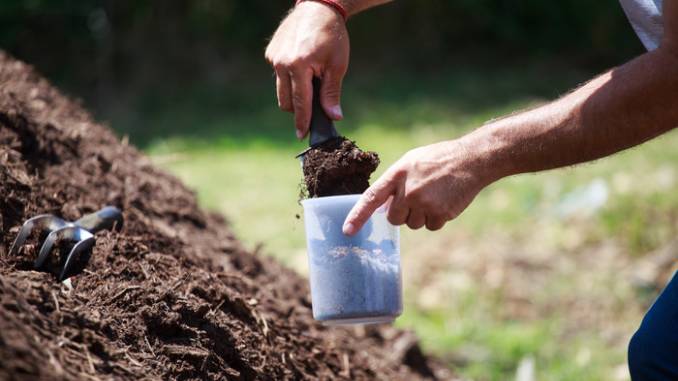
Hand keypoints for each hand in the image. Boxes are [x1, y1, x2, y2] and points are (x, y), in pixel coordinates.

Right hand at [265, 1, 348, 138]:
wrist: (319, 8)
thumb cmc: (332, 36)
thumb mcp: (337, 66)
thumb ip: (332, 93)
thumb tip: (333, 117)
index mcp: (299, 66)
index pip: (300, 102)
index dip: (302, 121)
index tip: (301, 135)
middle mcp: (281, 63)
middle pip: (286, 101)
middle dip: (299, 108)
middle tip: (315, 106)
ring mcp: (274, 57)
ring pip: (281, 90)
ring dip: (294, 94)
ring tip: (311, 83)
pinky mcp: (271, 53)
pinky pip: (279, 75)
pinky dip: (290, 78)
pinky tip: (303, 67)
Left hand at [343, 140, 497, 234]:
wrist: (471, 160)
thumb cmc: (438, 160)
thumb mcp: (410, 163)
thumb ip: (394, 183)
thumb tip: (380, 208)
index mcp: (397, 174)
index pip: (371, 198)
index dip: (358, 216)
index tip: (347, 231)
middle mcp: (408, 190)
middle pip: (394, 218)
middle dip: (403, 212)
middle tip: (419, 195)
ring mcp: (424, 203)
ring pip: (412, 224)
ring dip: (421, 215)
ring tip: (434, 195)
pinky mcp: (440, 214)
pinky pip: (430, 227)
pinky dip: (436, 218)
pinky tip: (444, 201)